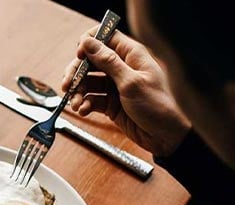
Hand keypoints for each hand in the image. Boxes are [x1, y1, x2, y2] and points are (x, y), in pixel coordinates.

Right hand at [61, 27, 190, 156]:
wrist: (166, 137)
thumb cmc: (158, 107)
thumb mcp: (131, 82)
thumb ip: (108, 62)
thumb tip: (89, 43)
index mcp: (132, 56)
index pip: (105, 38)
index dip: (89, 44)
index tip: (78, 56)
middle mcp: (122, 68)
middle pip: (91, 61)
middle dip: (77, 72)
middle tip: (68, 84)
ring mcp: (115, 86)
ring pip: (88, 82)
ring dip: (78, 92)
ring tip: (75, 103)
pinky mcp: (110, 103)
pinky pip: (91, 98)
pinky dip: (84, 104)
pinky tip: (83, 110)